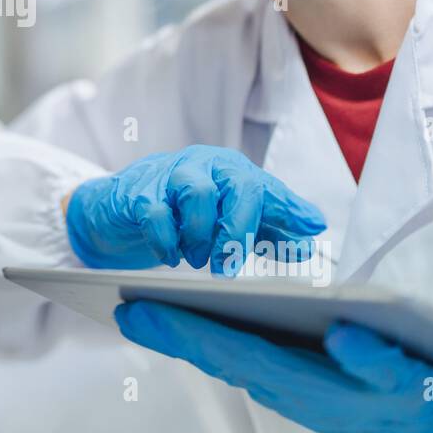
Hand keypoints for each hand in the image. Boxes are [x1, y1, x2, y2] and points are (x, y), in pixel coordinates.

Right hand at [66, 145, 324, 273]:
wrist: (119, 207)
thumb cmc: (180, 212)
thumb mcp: (226, 219)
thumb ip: (267, 230)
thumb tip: (307, 244)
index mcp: (230, 171)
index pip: (266, 186)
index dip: (290, 207)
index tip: (313, 227)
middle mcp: (204, 166)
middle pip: (238, 185)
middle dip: (240, 229)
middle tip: (230, 266)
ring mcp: (169, 175)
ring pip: (198, 193)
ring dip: (202, 234)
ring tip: (197, 259)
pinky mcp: (138, 192)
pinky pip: (155, 213)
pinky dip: (166, 240)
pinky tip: (170, 256)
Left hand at [115, 300, 432, 432]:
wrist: (431, 428)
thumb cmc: (417, 402)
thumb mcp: (410, 382)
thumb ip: (377, 361)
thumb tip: (343, 336)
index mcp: (302, 381)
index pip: (229, 350)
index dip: (181, 330)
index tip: (139, 313)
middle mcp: (283, 382)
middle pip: (214, 351)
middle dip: (168, 329)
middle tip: (123, 308)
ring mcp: (284, 380)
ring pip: (223, 353)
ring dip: (183, 331)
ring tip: (146, 309)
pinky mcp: (291, 374)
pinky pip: (239, 353)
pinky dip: (209, 335)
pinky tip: (192, 320)